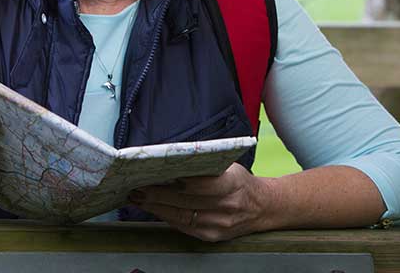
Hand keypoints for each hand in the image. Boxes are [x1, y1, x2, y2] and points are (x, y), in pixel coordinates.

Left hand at [129, 163, 275, 241]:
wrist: (263, 208)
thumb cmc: (241, 182)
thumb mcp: (229, 167)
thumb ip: (205, 166)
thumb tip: (171, 162)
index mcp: (232, 183)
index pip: (199, 184)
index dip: (175, 182)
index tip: (154, 176)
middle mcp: (226, 207)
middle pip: (184, 201)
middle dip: (156, 195)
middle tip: (136, 188)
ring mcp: (218, 224)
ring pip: (180, 216)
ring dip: (156, 208)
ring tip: (138, 198)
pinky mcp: (212, 236)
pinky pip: (183, 227)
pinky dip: (166, 217)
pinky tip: (154, 209)